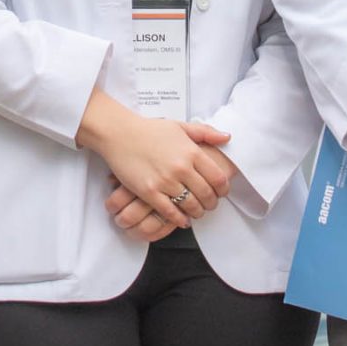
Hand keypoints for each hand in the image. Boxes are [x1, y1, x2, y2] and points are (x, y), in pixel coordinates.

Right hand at [106, 123, 235, 241]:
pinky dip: (180, 219)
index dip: (223, 190)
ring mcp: (165, 181)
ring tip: (196, 212)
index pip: (218, 178)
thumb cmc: (149, 130)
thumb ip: (205, 132)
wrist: (120, 134)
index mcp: (191, 152)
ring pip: (190, 206)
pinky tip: (182, 219)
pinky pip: (170, 212)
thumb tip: (226, 137)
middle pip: (206, 195)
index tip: (221, 193)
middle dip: (211, 204)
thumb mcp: (180, 126)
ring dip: (197, 212)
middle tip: (210, 205)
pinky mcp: (149, 192)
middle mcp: (181, 168)